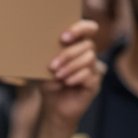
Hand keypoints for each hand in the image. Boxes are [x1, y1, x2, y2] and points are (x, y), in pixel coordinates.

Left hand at [37, 19, 102, 137]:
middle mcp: (88, 55)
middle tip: (53, 65)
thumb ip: (49, 54)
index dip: (80, 28)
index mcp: (78, 46)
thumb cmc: (49, 84)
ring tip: (58, 76)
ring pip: (89, 58)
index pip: (89, 28)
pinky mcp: (95, 83)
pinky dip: (76, 77)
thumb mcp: (45, 67)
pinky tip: (66, 82)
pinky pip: (90, 74)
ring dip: (71, 66)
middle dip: (68, 54)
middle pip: (87, 45)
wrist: (53, 108)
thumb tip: (43, 43)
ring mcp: (94, 69)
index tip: (64, 37)